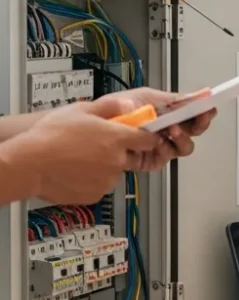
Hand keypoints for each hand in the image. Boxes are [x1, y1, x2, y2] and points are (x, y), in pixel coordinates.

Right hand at [0, 98, 170, 203]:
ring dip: (105, 167)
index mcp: (118, 138)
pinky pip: (100, 186)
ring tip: (80, 159)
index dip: (145, 137)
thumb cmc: (50, 136)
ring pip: (114, 172)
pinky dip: (92, 181)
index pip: (149, 140)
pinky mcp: (95, 194)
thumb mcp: (81, 110)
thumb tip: (130, 105)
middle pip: (132, 157)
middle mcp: (117, 160)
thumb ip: (111, 107)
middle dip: (121, 152)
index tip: (141, 136)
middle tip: (98, 146)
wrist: (28, 164)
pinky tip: (74, 172)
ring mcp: (107, 179)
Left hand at [98, 87, 215, 170]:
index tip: (210, 107)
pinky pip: (166, 159)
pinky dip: (163, 151)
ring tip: (171, 131)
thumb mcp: (146, 96)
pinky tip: (156, 144)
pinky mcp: (150, 160)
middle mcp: (168, 127)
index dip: (205, 110)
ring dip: (181, 139)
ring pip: (184, 147)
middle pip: (195, 130)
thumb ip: (175, 98)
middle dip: (198, 124)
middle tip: (194, 119)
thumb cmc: (115, 109)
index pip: (195, 111)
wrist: (92, 127)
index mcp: (169, 110)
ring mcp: (161, 144)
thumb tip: (201, 93)